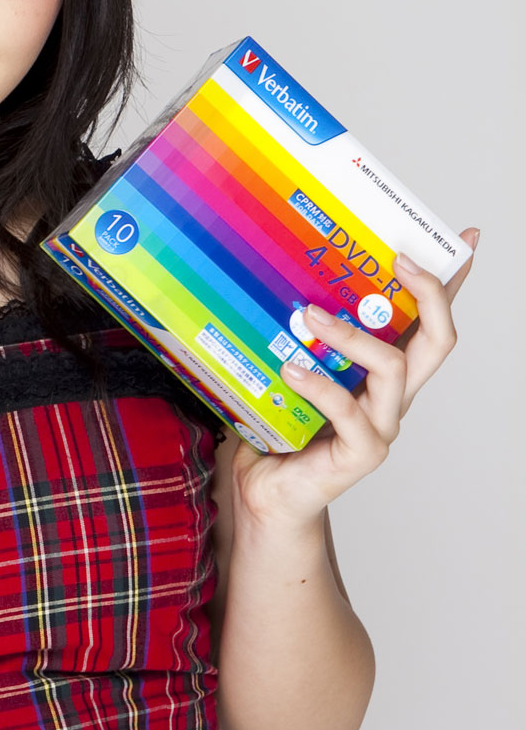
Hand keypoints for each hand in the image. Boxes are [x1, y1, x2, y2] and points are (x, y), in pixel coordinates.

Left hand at [229, 226, 479, 529]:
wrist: (265, 491)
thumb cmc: (277, 427)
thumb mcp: (287, 368)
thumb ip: (294, 336)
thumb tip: (276, 279)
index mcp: (383, 371)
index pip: (428, 320)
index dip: (450, 282)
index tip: (464, 237)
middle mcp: (392, 395)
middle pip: (438, 341)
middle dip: (431, 295)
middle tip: (401, 260)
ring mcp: (381, 425)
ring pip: (394, 369)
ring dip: (353, 336)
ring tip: (310, 316)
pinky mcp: (361, 453)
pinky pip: (350, 412)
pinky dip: (321, 387)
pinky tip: (292, 371)